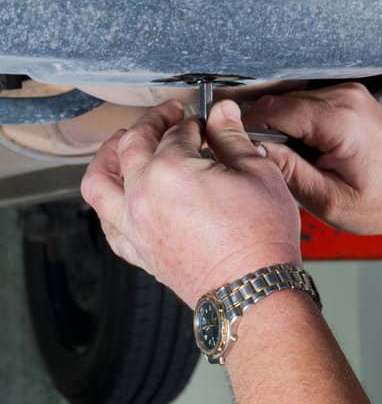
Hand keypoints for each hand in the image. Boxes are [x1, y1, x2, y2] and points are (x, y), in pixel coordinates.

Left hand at [80, 100, 304, 307]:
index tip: (207, 122)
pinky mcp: (137, 250)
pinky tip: (120, 196)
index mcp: (171, 169)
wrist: (253, 288)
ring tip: (122, 145)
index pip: (177, 131)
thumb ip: (233, 138)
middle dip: (151, 124)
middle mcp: (142, 194)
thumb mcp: (259, 174)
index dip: (194, 122)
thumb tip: (224, 115)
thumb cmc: (260, 239)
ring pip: (99, 181)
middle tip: (168, 117)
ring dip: (108, 156)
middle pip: (132, 145)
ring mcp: (133, 224)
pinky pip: (106, 222)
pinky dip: (107, 202)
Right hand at [242, 83, 381, 236]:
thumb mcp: (331, 202)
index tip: (244, 154)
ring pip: (291, 101)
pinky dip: (300, 124)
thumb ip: (290, 174)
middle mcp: (346, 97)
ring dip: (284, 128)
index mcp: (341, 120)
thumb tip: (251, 150)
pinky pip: (308, 103)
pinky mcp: (351, 97)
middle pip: (279, 103)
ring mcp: (350, 93)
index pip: (273, 110)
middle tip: (273, 165)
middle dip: (267, 132)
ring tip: (299, 161)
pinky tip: (312, 150)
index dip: (251, 132)